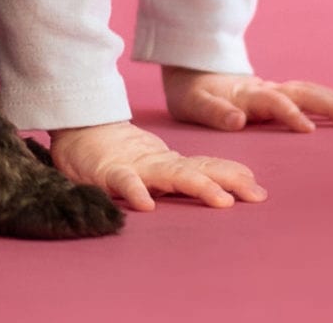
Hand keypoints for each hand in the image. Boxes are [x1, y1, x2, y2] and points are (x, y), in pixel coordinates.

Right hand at [46, 121, 265, 211]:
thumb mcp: (150, 163)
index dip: (230, 173)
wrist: (77, 127)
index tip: (255, 184)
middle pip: (198, 172)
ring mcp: (135, 167)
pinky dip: (136, 192)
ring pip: (171, 175)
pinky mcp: (109, 172)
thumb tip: (215, 188)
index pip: (204, 167)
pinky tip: (147, 205)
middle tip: (256, 194)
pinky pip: (124, 183)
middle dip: (228, 181)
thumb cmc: (112, 152)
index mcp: (166, 164)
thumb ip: (177, 172)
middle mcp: (157, 164)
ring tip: (220, 200)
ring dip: (198, 186)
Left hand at [162, 66, 332, 132]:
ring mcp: (274, 90)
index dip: (290, 113)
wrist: (192, 70)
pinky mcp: (279, 95)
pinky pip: (309, 95)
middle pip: (302, 92)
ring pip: (310, 91)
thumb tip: (239, 120)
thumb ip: (214, 111)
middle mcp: (266, 89)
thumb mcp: (192, 103)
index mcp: (247, 93)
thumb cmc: (191, 93)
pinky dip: (330, 101)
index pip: (274, 101)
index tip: (308, 128)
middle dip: (328, 104)